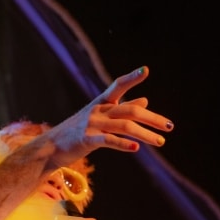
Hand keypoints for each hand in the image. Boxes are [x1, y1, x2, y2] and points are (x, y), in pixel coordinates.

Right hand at [44, 66, 173, 167]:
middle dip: (152, 118)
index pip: (117, 86)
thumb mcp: (100, 118)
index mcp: (101, 104)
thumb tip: (145, 100)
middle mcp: (98, 111)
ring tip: (161, 142)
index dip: (131, 78)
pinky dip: (123, 144)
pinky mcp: (86, 140)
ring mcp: (91, 125)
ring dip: (145, 134)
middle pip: (130, 111)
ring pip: (124, 126)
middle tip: (170, 126)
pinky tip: (136, 148)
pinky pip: (108, 141)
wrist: (50, 147)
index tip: (145, 70)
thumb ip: (123, 109)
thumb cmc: (77, 132)